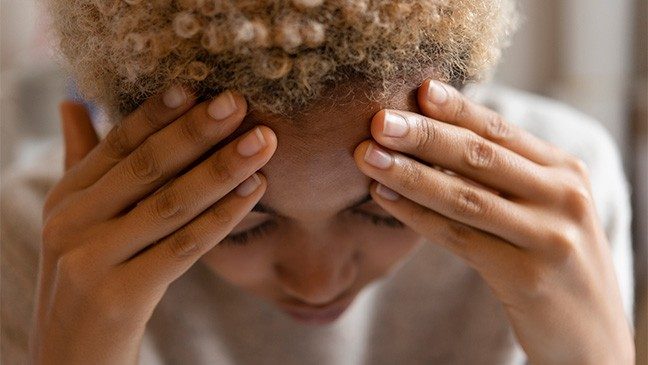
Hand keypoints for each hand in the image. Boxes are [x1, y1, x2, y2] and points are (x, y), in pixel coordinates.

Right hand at [33, 87, 275, 363]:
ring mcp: (91, 259)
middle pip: (146, 167)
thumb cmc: (89, 279)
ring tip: (263, 142)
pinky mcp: (119, 296)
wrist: (72, 357)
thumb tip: (74, 102)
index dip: (158, 113)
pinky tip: (253, 192)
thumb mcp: (77, 219)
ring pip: (169, 203)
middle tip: (240, 103)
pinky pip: (183, 248)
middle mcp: (72, 222)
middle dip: (197, 133)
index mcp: (67, 197)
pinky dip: (221, 216)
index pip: (118, 144)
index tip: (199, 87)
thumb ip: (81, 161)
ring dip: (221, 169)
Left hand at [353, 80, 634, 363]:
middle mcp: (563, 197)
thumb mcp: (545, 210)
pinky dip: (417, 216)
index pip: (502, 131)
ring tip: (368, 157)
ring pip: (465, 196)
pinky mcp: (527, 277)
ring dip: (411, 174)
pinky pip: (459, 238)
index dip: (458, 109)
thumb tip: (437, 139)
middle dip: (425, 136)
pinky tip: (386, 197)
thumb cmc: (555, 263)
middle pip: (481, 157)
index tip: (418, 89)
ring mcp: (548, 237)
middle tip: (379, 121)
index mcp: (566, 172)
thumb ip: (509, 175)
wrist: (592, 339)